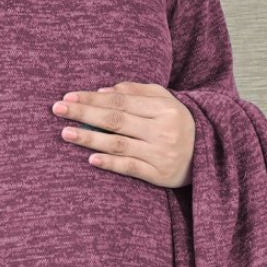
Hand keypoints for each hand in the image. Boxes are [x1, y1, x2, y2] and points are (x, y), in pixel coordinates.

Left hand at [51, 82, 194, 188]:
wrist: (209, 155)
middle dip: (85, 113)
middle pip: (116, 120)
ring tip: (65, 133)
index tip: (69, 96)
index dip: (93, 98)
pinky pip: (131, 168)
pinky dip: (111, 163)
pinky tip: (91, 159)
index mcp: (164, 108)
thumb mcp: (166, 101)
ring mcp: (160, 154)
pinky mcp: (159, 175)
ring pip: (119, 144)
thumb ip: (137, 92)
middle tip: (57, 109)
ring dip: (90, 138)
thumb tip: (102, 90)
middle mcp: (162, 130)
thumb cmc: (178, 124)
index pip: (121, 100)